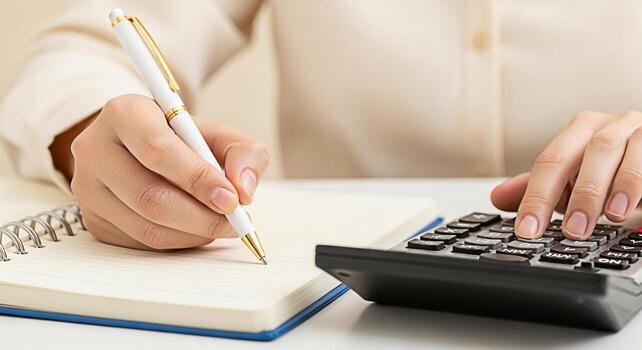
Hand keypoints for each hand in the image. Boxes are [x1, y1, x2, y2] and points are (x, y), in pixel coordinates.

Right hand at [63, 94, 269, 249]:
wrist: (143, 149)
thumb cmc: (184, 141)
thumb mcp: (219, 134)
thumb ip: (244, 153)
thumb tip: (244, 189)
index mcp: (124, 113)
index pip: (158, 151)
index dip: (198, 179)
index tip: (232, 199)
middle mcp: (95, 148)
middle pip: (149, 196)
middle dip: (201, 216)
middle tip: (235, 221)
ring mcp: (87, 187)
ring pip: (146, 226)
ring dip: (193, 233)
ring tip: (220, 224)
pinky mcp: (93, 218)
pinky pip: (140, 242)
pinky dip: (179, 242)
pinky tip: (196, 228)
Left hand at [491, 111, 641, 239]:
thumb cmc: (608, 165)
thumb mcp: (571, 176)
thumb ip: (538, 187)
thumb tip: (497, 198)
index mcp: (580, 129)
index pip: (551, 161)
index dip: (536, 197)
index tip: (527, 230)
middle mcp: (611, 124)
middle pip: (594, 152)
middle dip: (582, 193)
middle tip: (573, 230)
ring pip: (631, 154)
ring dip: (622, 187)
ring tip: (612, 217)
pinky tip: (639, 212)